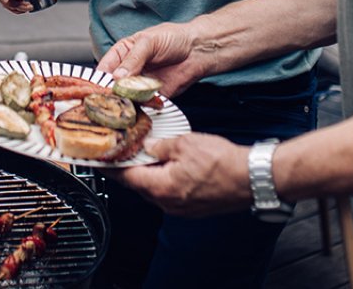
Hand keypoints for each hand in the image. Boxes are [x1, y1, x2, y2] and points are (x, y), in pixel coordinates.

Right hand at [96, 24, 202, 97]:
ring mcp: (139, 84)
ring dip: (127, 100)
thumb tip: (117, 76)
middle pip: (113, 86)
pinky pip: (143, 104)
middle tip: (114, 96)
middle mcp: (129, 70)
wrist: (197, 50)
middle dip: (112, 92)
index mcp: (122, 53)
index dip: (100, 78)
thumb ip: (133, 59)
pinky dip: (144, 105)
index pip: (104, 68)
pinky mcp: (152, 96)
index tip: (98, 87)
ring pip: (126, 97)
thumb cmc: (173, 38)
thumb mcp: (149, 42)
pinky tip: (148, 100)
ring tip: (131, 99)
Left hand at [115, 133, 250, 215]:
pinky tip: (170, 165)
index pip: (126, 178)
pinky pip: (171, 193)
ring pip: (156, 189)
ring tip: (148, 154)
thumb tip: (150, 146)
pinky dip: (165, 179)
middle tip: (124, 151)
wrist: (250, 177)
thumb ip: (162, 146)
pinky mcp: (193, 207)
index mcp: (161, 188)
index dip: (112, 166)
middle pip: (139, 185)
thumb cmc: (222, 163)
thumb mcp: (185, 144)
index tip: (101, 160)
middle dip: (131, 168)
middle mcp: (168, 203)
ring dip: (149, 174)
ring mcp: (181, 208)